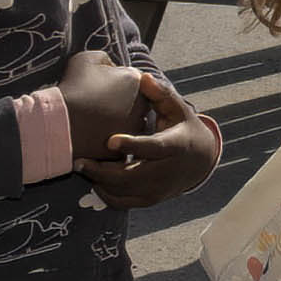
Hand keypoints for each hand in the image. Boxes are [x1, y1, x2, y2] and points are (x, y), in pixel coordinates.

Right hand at [59, 47, 159, 161]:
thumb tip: (111, 68)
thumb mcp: (86, 60)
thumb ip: (104, 59)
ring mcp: (135, 128)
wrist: (59, 123)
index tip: (94, 88)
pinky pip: (117, 143)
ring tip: (91, 120)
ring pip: (127, 123)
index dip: (110, 84)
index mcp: (136, 80)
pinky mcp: (125, 148)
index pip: (128, 80)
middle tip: (93, 105)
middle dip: (117, 103)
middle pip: (132, 102)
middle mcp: (143, 104)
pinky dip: (105, 139)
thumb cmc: (71, 89)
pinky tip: (90, 134)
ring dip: (114, 122)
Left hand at [78, 72, 220, 208]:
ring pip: (123, 191)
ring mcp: (160, 189)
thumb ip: (160, 94)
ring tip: (83, 166)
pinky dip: (105, 194)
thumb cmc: (184, 129)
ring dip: (100, 181)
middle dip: (102, 170)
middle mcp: (169, 171)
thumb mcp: (178, 110)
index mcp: (177, 146)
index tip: (109, 141)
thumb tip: (143, 78)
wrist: (201, 161)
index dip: (132, 145)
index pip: (153, 148)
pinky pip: (122, 202)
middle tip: (78, 160)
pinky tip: (95, 180)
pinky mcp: (151, 200)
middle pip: (130, 176)